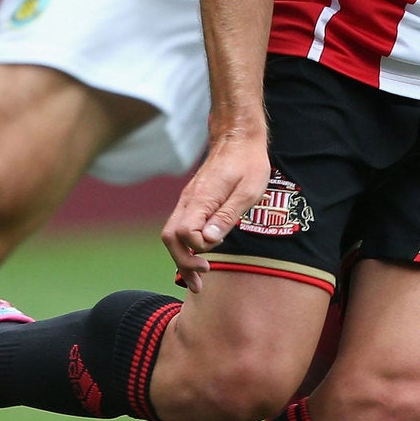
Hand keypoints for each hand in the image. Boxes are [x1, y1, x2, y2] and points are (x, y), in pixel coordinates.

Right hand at [160, 133, 269, 292]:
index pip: (184, 233)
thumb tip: (208, 241)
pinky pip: (180, 227)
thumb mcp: (248, 191)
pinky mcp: (193, 201)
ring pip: (172, 234)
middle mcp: (189, 200)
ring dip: (182, 258)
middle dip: (182, 263)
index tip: (213, 254)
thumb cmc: (249, 163)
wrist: (238, 138)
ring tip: (197, 279)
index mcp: (201, 198)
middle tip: (200, 283)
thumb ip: (227, 216)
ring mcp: (188, 200)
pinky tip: (198, 257)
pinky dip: (185, 246)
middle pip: (170, 238)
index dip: (197, 248)